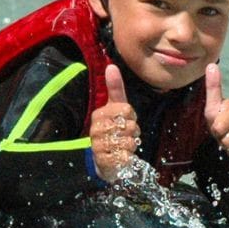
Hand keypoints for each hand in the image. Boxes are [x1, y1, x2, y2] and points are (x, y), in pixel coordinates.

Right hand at [89, 64, 138, 182]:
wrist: (105, 160)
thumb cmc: (113, 131)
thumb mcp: (115, 108)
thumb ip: (115, 88)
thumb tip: (111, 66)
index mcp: (99, 115)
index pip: (126, 109)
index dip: (131, 117)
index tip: (124, 121)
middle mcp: (96, 129)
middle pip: (129, 125)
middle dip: (132, 132)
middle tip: (124, 135)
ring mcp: (98, 146)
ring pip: (129, 141)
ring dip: (131, 145)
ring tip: (122, 146)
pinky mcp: (104, 161)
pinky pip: (126, 155)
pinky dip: (128, 157)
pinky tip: (121, 156)